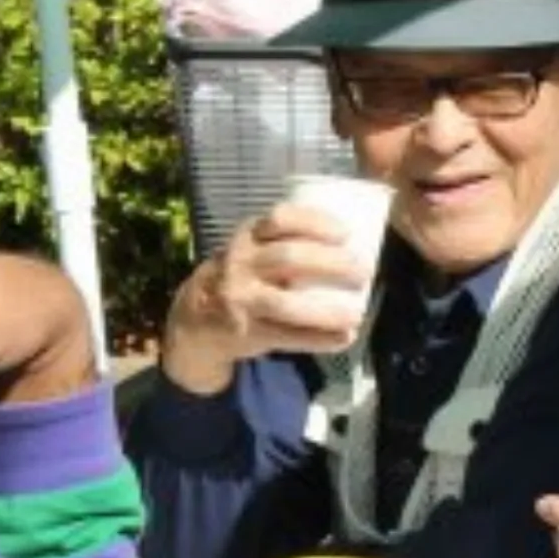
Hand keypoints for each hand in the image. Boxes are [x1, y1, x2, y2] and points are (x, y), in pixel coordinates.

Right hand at [157, 202, 377, 387]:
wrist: (195, 317)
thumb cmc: (241, 276)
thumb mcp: (251, 249)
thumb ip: (286, 243)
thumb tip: (353, 245)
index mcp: (247, 236)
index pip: (280, 219)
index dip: (316, 223)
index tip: (346, 233)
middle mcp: (240, 264)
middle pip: (289, 258)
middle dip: (331, 263)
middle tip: (363, 270)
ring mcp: (241, 299)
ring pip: (287, 304)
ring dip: (327, 310)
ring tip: (358, 312)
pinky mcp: (246, 332)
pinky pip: (287, 337)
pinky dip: (319, 339)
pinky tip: (343, 337)